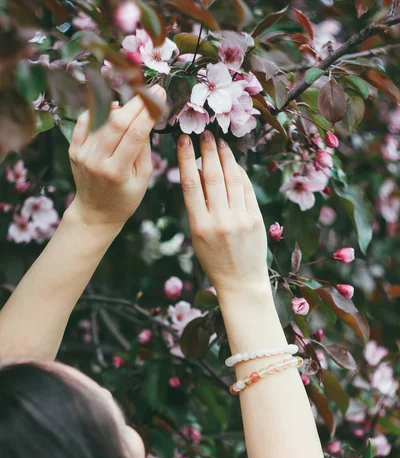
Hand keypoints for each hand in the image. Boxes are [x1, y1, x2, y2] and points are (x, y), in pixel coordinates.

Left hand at [66, 85, 165, 229]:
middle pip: (117, 122)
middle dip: (136, 103)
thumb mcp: (143, 179)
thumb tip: (145, 119)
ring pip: (101, 118)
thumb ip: (144, 149)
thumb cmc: (124, 198)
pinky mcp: (73, 150)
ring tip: (134, 98)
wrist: (95, 213)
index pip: (135, 134)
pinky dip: (99, 109)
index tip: (159, 95)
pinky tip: (112, 106)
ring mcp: (82, 154)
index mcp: (116, 172)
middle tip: (150, 90)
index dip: (148, 111)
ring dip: (120, 104)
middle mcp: (96, 161)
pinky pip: (85, 121)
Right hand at [177, 131, 270, 297]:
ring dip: (225, 157)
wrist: (240, 281)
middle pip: (213, 177)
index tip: (184, 140)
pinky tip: (234, 162)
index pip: (191, 185)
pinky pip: (247, 189)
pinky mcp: (256, 219)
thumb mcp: (197, 236)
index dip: (186, 159)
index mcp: (199, 226)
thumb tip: (197, 171)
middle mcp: (220, 221)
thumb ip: (197, 206)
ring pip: (232, 179)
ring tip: (219, 142)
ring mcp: (240, 219)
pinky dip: (240, 173)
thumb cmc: (214, 259)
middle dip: (208, 151)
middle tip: (205, 133)